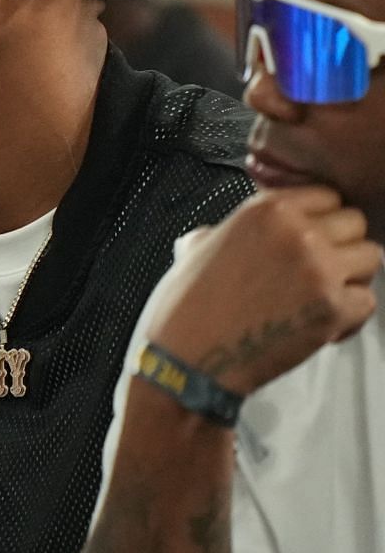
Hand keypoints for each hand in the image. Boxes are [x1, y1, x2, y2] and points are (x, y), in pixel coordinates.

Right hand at [149, 186, 380, 394]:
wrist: (188, 357)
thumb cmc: (186, 304)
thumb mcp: (198, 248)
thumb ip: (229, 230)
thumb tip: (227, 233)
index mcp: (266, 210)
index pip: (327, 195)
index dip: (320, 218)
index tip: (308, 239)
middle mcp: (299, 231)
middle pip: (355, 222)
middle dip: (341, 244)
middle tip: (319, 269)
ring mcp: (321, 269)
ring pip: (371, 257)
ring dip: (352, 276)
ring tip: (324, 295)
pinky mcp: (334, 309)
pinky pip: (368, 300)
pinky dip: (349, 315)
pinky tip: (321, 324)